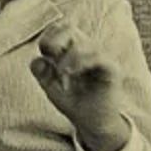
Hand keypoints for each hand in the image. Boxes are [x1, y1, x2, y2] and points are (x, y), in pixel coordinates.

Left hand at [30, 21, 128, 150]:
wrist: (93, 123)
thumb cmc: (74, 101)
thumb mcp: (50, 86)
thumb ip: (41, 72)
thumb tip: (39, 59)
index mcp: (72, 48)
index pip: (59, 27)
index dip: (48, 37)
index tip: (45, 55)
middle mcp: (87, 48)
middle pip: (69, 27)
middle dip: (54, 41)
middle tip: (51, 58)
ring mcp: (100, 57)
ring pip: (82, 43)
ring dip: (66, 58)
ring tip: (62, 75)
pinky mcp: (111, 69)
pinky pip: (97, 57)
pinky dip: (80, 62)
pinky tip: (71, 73)